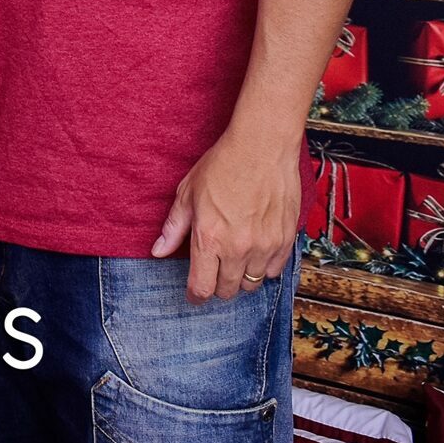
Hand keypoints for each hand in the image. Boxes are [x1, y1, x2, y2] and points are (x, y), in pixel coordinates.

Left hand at [150, 129, 301, 301]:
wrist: (262, 147)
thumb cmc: (222, 165)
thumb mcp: (188, 193)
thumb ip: (173, 228)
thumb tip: (157, 252)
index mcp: (208, 238)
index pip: (202, 287)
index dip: (195, 296)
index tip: (194, 294)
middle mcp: (237, 248)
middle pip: (227, 291)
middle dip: (217, 286)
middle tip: (213, 270)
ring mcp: (264, 246)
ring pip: (251, 284)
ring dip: (241, 278)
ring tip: (234, 259)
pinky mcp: (286, 240)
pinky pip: (274, 271)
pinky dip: (264, 267)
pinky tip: (255, 251)